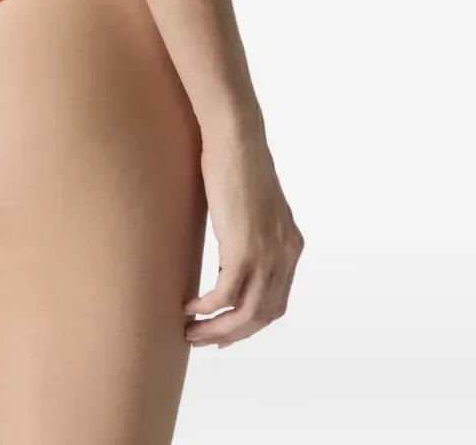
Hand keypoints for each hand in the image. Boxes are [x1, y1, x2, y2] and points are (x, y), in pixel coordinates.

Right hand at [185, 124, 303, 348]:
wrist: (237, 139)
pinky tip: (189, 307)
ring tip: (191, 331)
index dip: (250, 323)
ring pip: (246, 313)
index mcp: (291, 246)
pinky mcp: (244, 249)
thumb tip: (231, 245)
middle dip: (232, 334)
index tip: (226, 330)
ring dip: (217, 329)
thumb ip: (250, 230)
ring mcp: (267, 255)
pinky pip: (225, 295)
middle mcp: (285, 255)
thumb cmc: (238, 162)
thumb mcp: (253, 205)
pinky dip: (206, 308)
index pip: (276, 301)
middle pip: (263, 315)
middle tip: (205, 340)